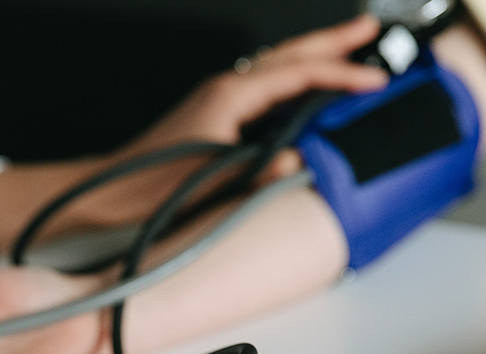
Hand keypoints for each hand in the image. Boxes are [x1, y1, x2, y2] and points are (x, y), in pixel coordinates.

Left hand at [121, 15, 388, 171]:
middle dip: (332, 41)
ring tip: (346, 51)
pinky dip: (295, 82)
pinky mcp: (217, 116)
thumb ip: (259, 171)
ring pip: (279, 68)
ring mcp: (221, 100)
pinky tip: (306, 94)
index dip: (341, 76)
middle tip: (368, 28)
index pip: (299, 74)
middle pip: (290, 55)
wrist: (111, 192)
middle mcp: (226, 89)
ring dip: (314, 58)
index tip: (374, 81)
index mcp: (230, 95)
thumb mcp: (211, 181)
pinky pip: (267, 88)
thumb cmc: (149, 187)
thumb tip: (298, 160)